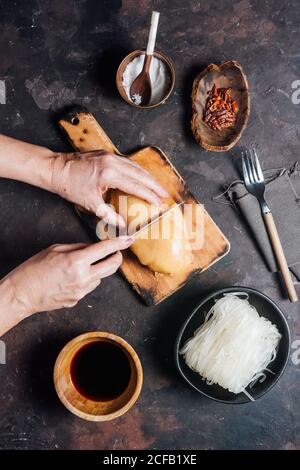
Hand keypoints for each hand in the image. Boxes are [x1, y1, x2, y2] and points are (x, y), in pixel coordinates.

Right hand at [4, 237, 133, 316]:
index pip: (105, 249)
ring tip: (80, 267)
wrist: (22, 294)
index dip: (120, 243)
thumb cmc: (33, 269)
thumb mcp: (55, 249)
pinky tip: (71, 279)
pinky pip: (89, 287)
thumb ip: (77, 247)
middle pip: (112, 266)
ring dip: (98, 269)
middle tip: (114, 252)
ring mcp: (82, 291)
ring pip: (100, 277)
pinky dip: (86, 280)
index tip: (129, 239)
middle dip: (117, 257)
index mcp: (77, 261)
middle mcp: (83, 277)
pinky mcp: (78, 300)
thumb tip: (92, 247)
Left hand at [50, 151, 168, 225]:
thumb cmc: (69, 186)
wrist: (55, 169)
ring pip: (135, 166)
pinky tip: (142, 176)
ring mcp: (110, 156)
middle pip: (140, 174)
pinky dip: (137, 170)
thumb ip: (108, 215)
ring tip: (158, 186)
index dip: (150, 195)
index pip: (136, 186)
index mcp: (109, 174)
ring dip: (148, 177)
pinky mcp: (106, 154)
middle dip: (155, 185)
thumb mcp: (90, 204)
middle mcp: (112, 162)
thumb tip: (121, 225)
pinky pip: (127, 162)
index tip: (160, 203)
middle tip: (166, 194)